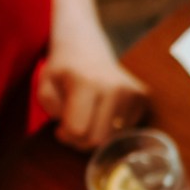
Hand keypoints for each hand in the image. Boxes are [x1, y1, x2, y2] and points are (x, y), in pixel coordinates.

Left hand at [37, 32, 147, 148]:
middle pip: (98, 140)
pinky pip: (127, 130)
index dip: (65, 135)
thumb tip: (76, 134)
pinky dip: (113, 128)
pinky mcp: (143, 97)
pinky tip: (105, 112)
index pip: (78, 131)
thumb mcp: (45, 88)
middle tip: (75, 127)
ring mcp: (132, 92)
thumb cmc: (63, 71)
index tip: (60, 127)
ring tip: (90, 117)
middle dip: (82, 141)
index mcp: (86, 83)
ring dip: (98, 135)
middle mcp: (114, 88)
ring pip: (114, 138)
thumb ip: (54, 113)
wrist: (87, 48)